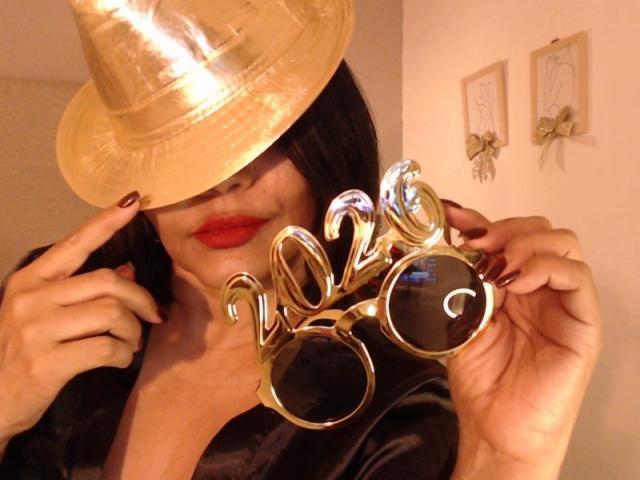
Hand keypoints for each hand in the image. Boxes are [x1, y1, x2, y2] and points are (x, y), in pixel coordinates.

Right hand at [0, 192, 162, 444]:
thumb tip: (127, 267)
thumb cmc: (21, 354)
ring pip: (112, 313)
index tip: (134, 200)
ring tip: (131, 342)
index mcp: (30, 280)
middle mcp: (31, 298)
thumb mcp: (43, 314)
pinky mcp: (47, 362)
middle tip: (152, 315)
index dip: (107, 221)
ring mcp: (36, 330)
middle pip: (108, 281)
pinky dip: (124, 355)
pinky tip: (120, 359)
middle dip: (141, 298)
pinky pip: (107, 349)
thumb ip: (83, 289)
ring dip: (134, 330)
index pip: (75, 242)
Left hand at [443, 203, 601, 479]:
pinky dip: (546, 267)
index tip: (452, 215)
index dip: (481, 220)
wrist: (497, 428)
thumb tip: (446, 244)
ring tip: (497, 264)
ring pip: (564, 244)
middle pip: (540, 230)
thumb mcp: (460, 321)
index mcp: (512, 284)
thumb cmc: (481, 380)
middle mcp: (541, 287)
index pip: (507, 236)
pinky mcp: (583, 323)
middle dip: (506, 228)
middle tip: (476, 245)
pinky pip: (577, 278)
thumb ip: (460, 284)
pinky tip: (516, 281)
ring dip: (526, 243)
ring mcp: (564, 302)